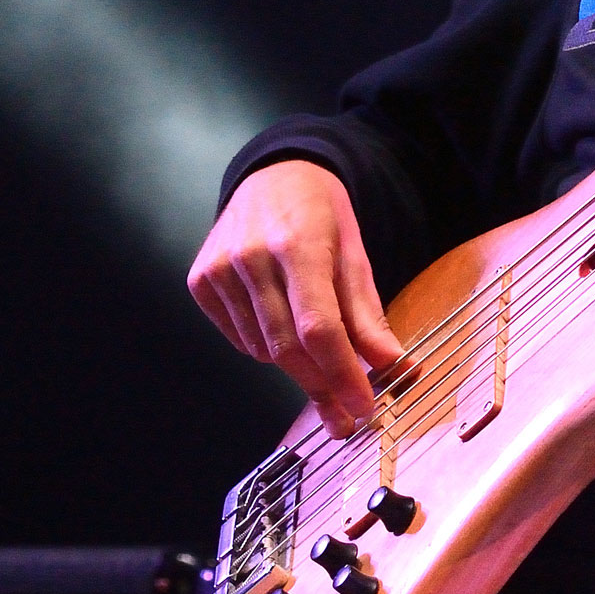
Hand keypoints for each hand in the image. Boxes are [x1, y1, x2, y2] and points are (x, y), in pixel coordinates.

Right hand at [188, 160, 402, 435]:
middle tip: (345, 419)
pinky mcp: (199, 281)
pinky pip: (239, 338)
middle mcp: (251, 257)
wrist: (273, 174)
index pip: (319, 328)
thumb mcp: (356, 254)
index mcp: (299, 245)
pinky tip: (282, 327)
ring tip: (320, 357)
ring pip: (262, 349)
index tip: (362, 408)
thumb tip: (394, 367)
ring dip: (297, 366)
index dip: (341, 375)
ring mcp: (219, 269)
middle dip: (321, 389)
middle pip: (287, 347)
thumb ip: (369, 315)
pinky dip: (266, 347)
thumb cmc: (322, 215)